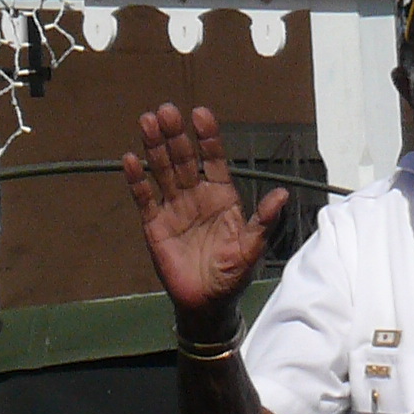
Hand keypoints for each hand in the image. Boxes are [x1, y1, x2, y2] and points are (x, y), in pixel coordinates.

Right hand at [124, 103, 290, 328]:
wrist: (207, 303)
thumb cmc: (233, 273)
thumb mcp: (252, 247)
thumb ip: (263, 220)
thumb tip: (282, 195)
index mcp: (221, 195)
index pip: (213, 159)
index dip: (207, 137)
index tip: (200, 114)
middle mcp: (196, 195)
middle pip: (183, 158)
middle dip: (175, 134)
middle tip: (166, 111)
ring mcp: (174, 207)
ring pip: (162, 170)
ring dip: (155, 147)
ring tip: (146, 121)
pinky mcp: (154, 224)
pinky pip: (144, 197)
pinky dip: (138, 180)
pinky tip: (130, 160)